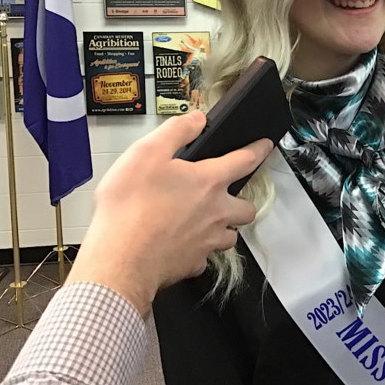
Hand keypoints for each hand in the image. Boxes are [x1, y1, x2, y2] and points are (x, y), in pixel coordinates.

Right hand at [67, 111, 273, 315]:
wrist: (119, 258)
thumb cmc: (130, 207)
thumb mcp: (146, 153)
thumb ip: (176, 131)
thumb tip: (197, 119)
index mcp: (208, 182)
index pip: (245, 160)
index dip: (258, 150)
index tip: (265, 146)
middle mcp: (215, 213)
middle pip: (247, 208)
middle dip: (242, 200)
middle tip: (229, 196)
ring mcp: (206, 242)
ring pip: (230, 235)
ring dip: (225, 227)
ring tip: (209, 222)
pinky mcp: (192, 264)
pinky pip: (205, 257)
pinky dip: (199, 251)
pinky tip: (185, 246)